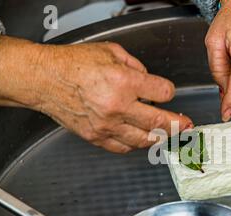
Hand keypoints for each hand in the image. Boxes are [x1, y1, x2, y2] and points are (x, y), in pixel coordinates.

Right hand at [0, 36, 192, 152]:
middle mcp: (117, 106)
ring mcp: (107, 125)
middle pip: (159, 122)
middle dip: (178, 124)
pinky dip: (135, 145)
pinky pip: (123, 148)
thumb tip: (149, 82)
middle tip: (186, 125)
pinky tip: (140, 139)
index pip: (163, 92)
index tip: (168, 93)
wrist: (44, 79)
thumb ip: (136, 67)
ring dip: (160, 138)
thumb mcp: (111, 51)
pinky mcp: (96, 137)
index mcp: (124, 81)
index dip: (169, 92)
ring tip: (167, 134)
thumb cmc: (73, 64)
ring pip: (144, 140)